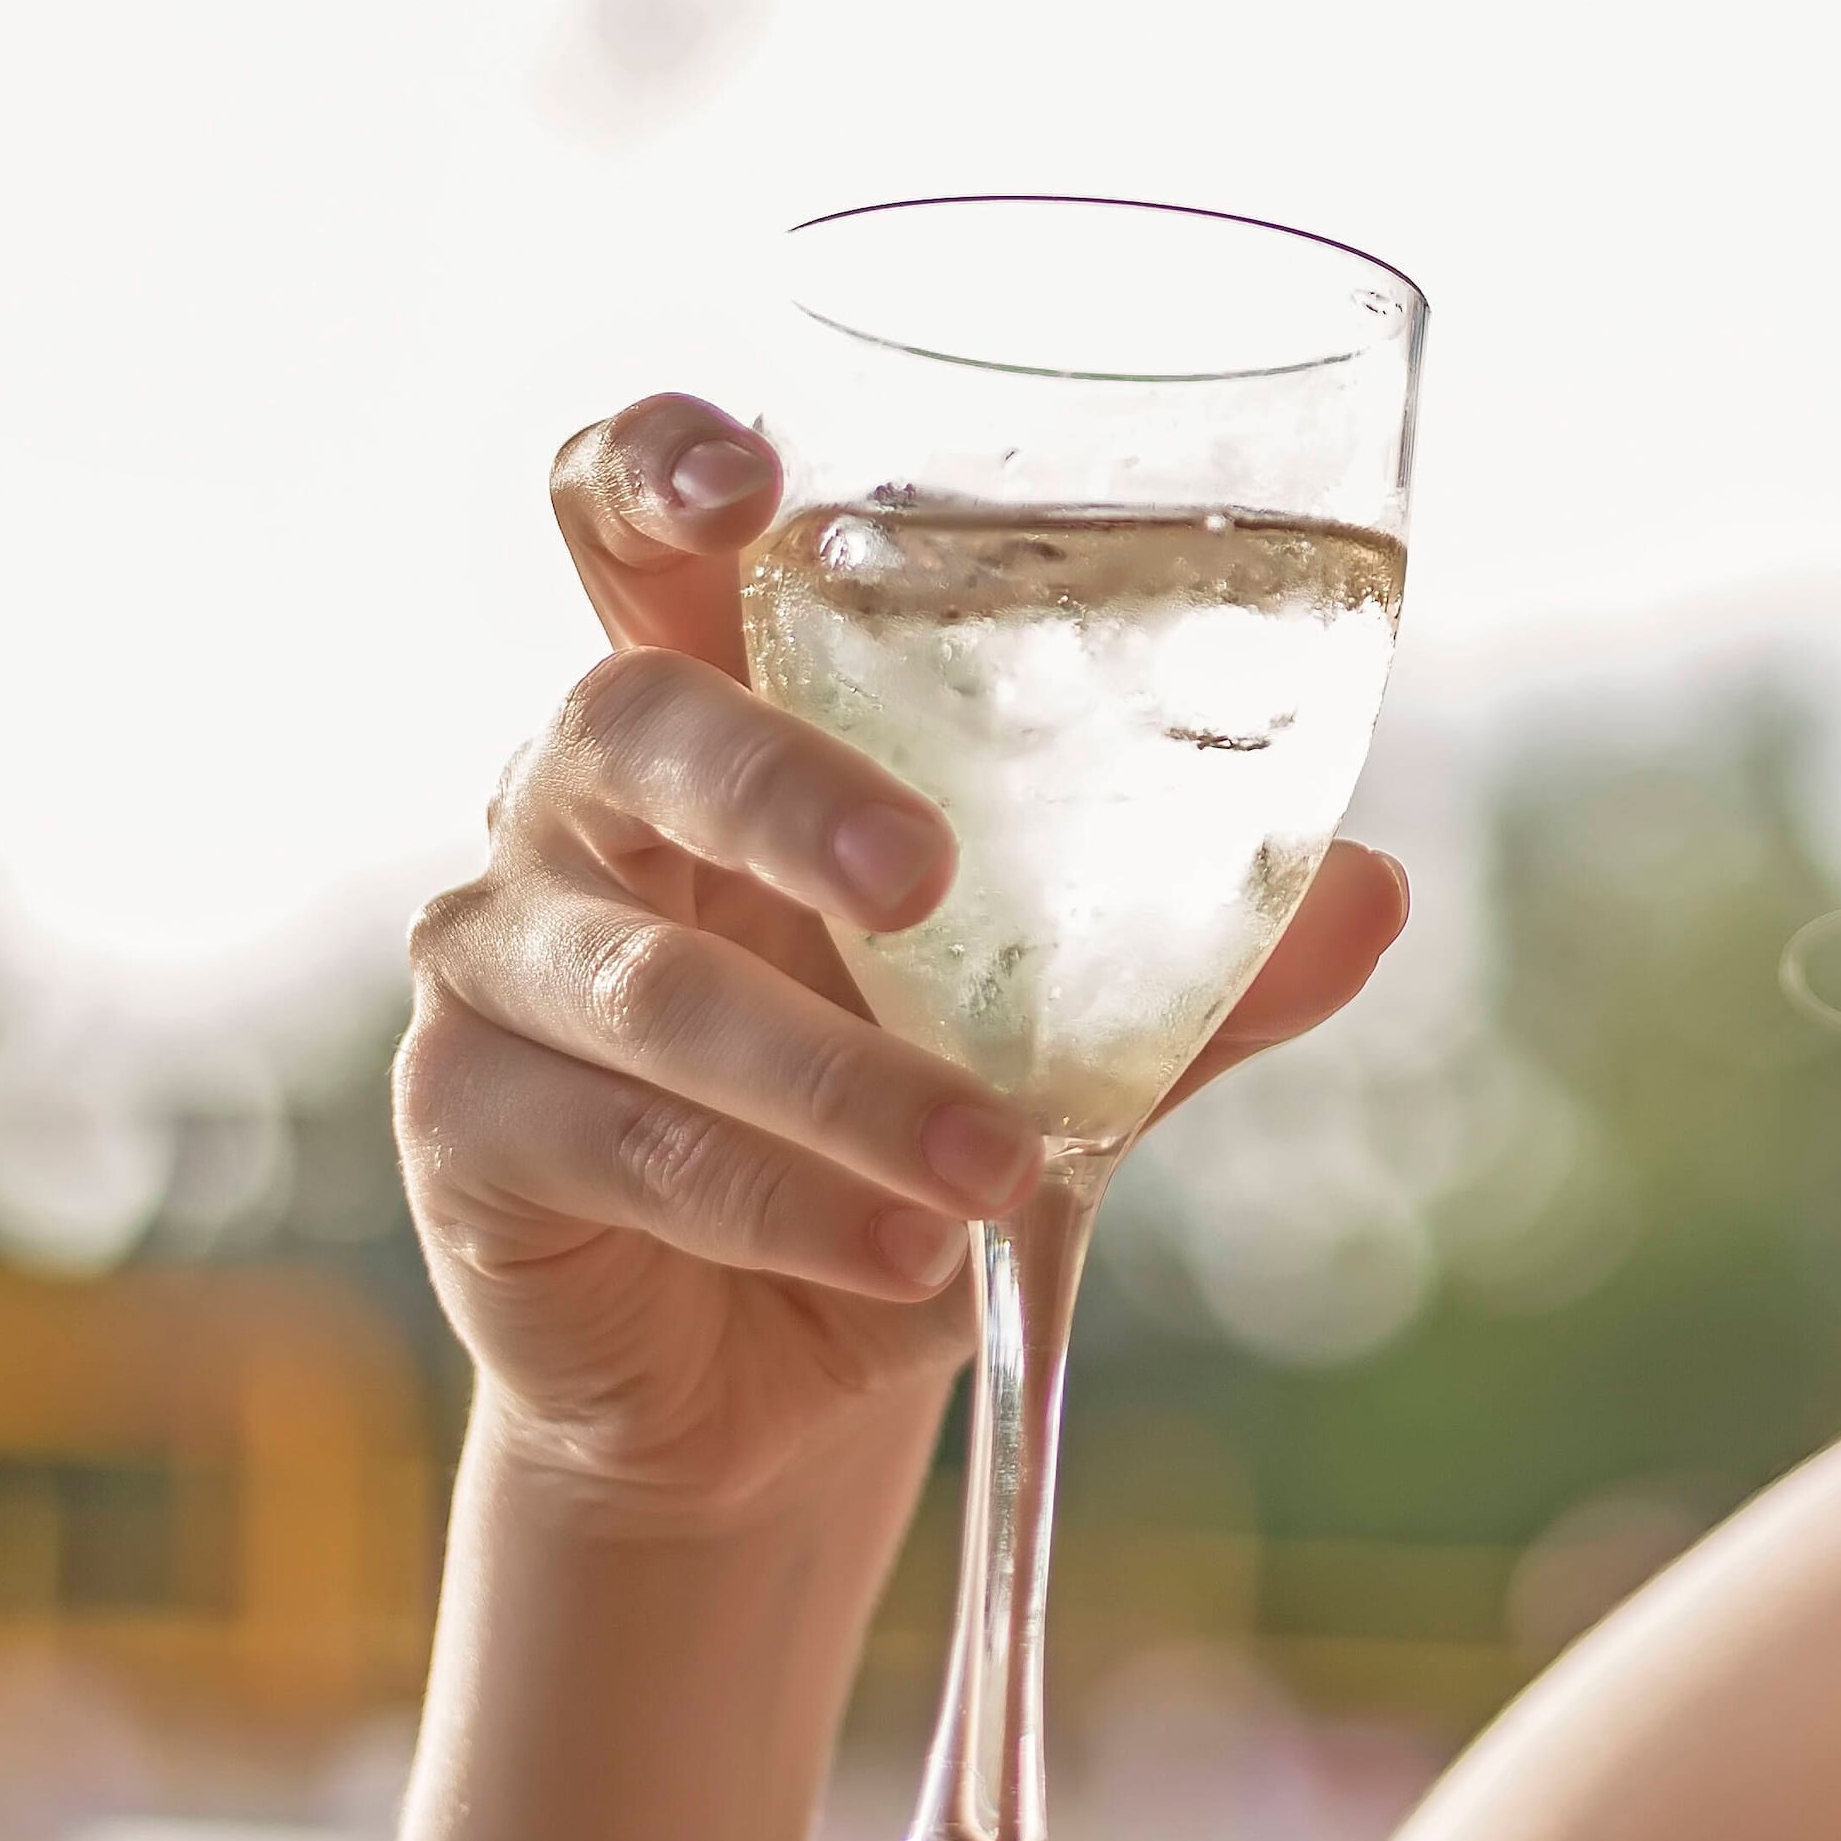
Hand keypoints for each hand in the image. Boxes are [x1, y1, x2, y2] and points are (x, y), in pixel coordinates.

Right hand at [397, 393, 1412, 1523]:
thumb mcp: (1063, 1037)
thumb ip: (1189, 962)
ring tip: (994, 1167)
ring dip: (841, 1082)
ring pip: (651, 983)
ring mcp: (503, 957)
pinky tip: (906, 1250)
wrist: (783, 1374)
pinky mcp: (465, 1123)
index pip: (623, 523)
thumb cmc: (907, 1121)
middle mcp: (581, 804)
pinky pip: (627, 1144)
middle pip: (625, 718)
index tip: (751, 480)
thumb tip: (1374, 893)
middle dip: (778, 786)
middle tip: (920, 877)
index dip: (655, 466)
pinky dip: (785, 1200)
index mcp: (718, 712)